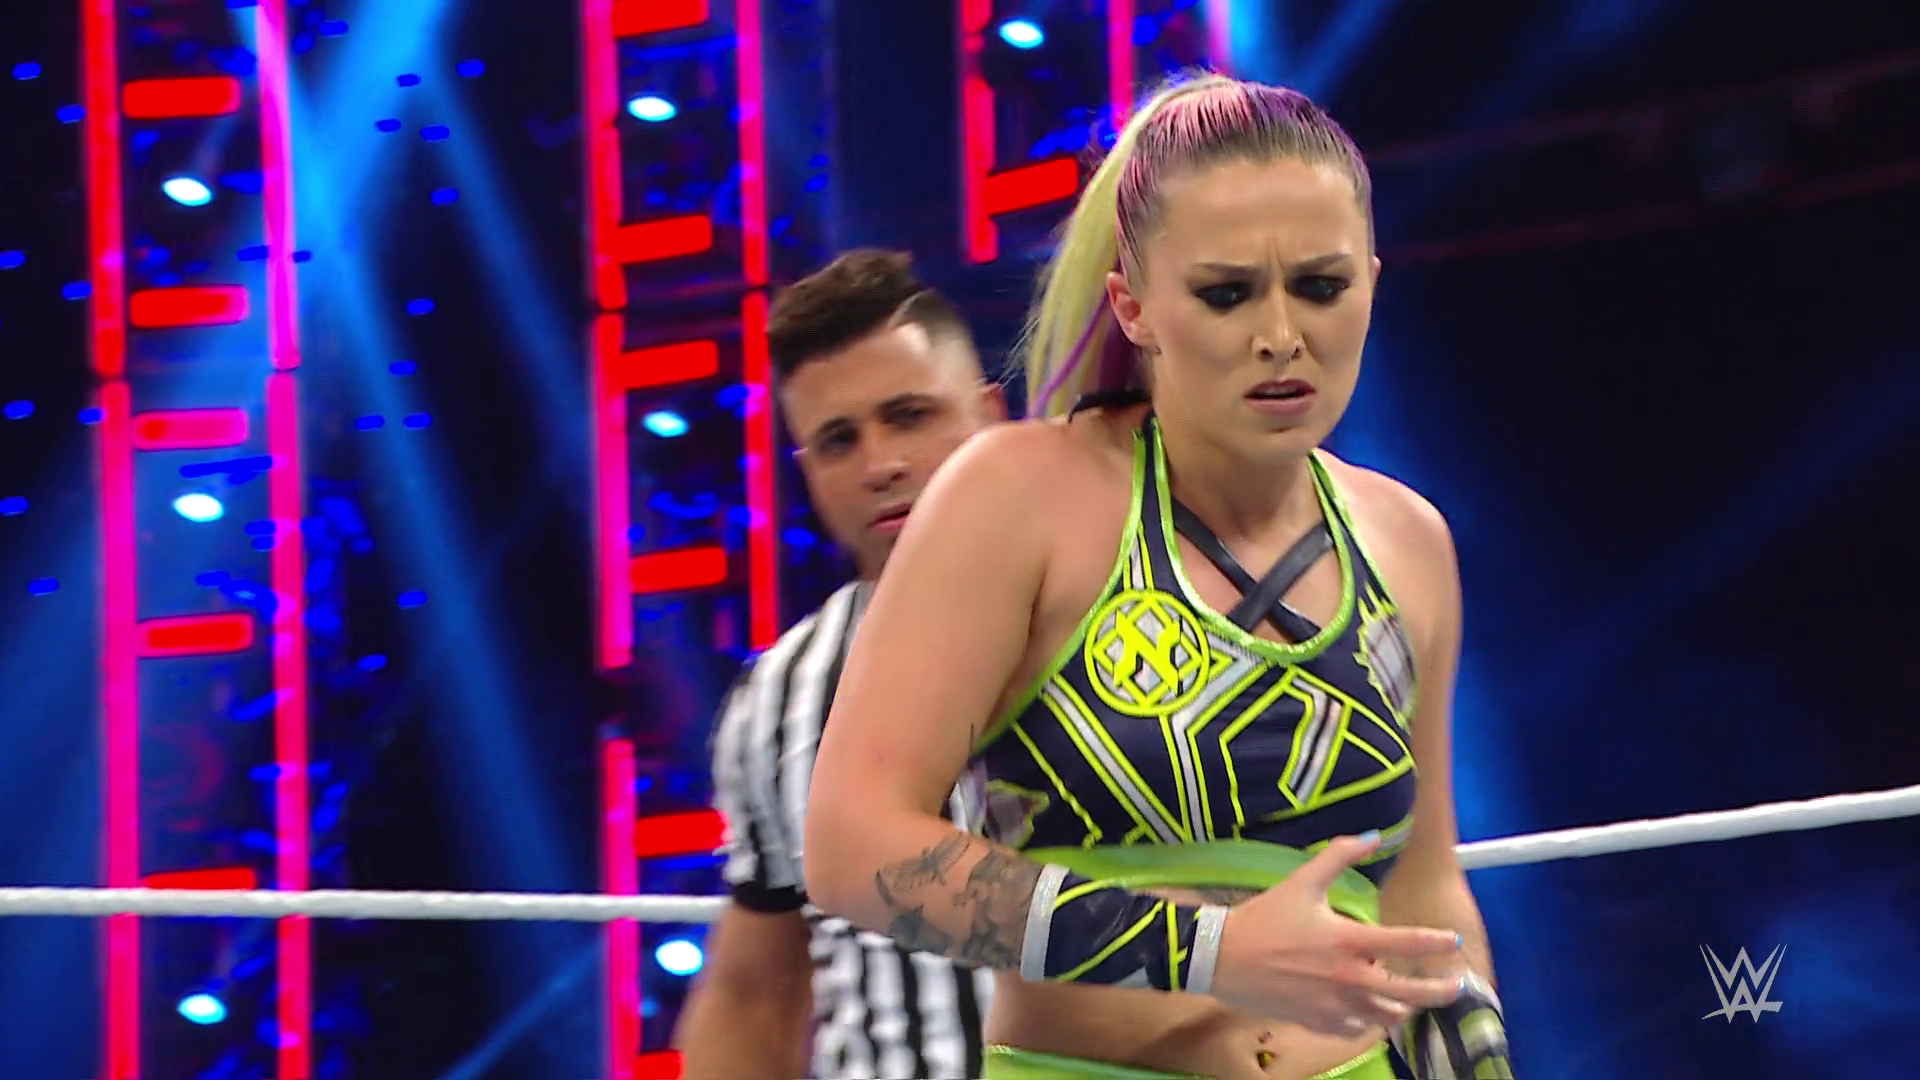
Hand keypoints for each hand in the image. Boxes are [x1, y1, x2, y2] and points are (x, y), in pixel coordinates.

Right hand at [1207, 834, 1466, 1036]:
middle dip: (1439, 992)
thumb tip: (1372, 836)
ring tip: (1413, 1002)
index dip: (1437, 942)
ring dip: (1404, 1010)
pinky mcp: (1317, 1022)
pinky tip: (1371, 1015)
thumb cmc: (1263, 917)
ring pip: (1385, 1018)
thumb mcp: (1302, 881)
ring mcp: (1334, 1005)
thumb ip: (1339, 855)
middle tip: (1455, 986)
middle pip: (1409, 993)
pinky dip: (1369, 1023)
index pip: (1407, 944)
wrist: (1222, 957)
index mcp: (1348, 941)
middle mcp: (1348, 978)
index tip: (1454, 942)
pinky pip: (1356, 1031)